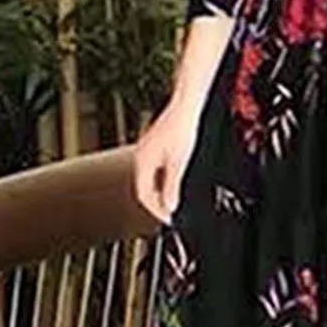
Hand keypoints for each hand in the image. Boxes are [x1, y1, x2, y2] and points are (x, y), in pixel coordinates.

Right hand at [134, 99, 199, 225]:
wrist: (185, 107)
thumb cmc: (181, 129)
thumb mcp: (179, 164)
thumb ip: (172, 187)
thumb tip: (169, 206)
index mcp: (143, 163)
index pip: (143, 195)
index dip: (156, 210)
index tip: (168, 218)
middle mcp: (140, 157)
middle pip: (143, 188)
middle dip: (156, 203)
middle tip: (169, 213)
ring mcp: (146, 150)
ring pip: (147, 179)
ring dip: (158, 192)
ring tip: (171, 201)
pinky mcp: (153, 145)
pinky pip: (152, 169)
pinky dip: (160, 180)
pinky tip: (171, 182)